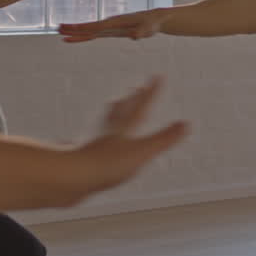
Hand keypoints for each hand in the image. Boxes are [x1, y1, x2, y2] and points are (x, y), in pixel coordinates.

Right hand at [59, 10, 167, 42]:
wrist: (157, 18)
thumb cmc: (154, 22)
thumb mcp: (150, 28)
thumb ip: (143, 31)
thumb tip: (135, 36)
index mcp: (116, 22)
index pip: (97, 26)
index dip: (83, 28)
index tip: (70, 28)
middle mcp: (111, 23)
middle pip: (90, 27)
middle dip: (74, 29)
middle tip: (58, 28)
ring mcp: (111, 27)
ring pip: (90, 30)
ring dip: (76, 32)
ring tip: (60, 32)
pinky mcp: (113, 31)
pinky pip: (96, 34)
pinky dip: (85, 35)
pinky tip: (76, 38)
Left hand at [70, 77, 187, 193]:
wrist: (68, 179)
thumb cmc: (106, 165)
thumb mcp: (142, 152)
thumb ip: (164, 139)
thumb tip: (186, 124)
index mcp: (124, 129)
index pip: (141, 106)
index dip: (151, 92)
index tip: (157, 75)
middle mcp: (107, 133)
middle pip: (120, 112)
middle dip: (129, 100)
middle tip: (132, 90)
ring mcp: (92, 146)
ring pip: (103, 126)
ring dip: (110, 116)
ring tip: (112, 109)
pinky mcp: (80, 161)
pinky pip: (87, 146)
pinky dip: (89, 140)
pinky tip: (80, 144)